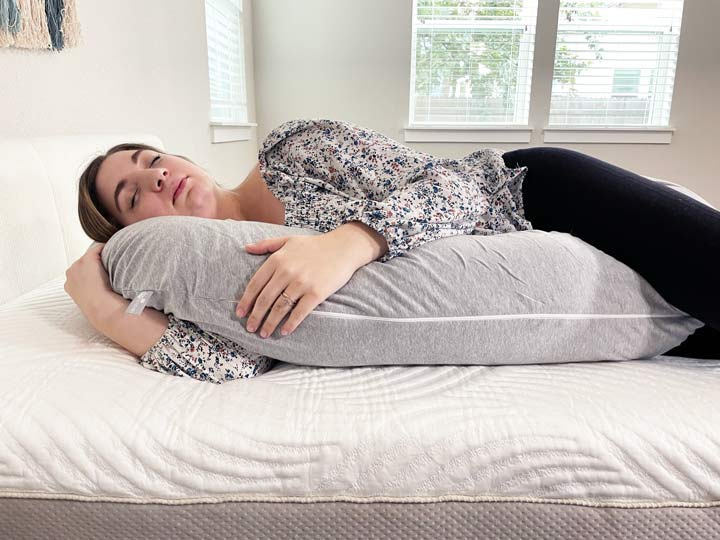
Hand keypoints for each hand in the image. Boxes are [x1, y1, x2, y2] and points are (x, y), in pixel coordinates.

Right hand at [64, 243, 113, 319]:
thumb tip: (99, 294)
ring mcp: (78, 265)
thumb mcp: (89, 301)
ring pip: (89, 257)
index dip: (89, 273)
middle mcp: (71, 273)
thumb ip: (90, 294)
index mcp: (69, 285)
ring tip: (109, 263)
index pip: (78, 273)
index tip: (99, 276)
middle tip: (106, 270)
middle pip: (82, 263)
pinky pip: (97, 249)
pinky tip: (112, 251)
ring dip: (98, 259)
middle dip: (92, 265)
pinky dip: (104, 249)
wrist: (100, 306)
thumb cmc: (98, 307)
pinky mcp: (88, 259)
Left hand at [237, 234, 360, 337]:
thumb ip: (266, 244)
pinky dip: (290, 324)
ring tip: (263, 333)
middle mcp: (287, 272)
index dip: (246, 301)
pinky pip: (300, 312)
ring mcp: (302, 283)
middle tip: (250, 328)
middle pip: (265, 299)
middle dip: (255, 316)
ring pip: (280, 308)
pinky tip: (284, 331)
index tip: (240, 313)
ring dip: (270, 323)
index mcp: (277, 260)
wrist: (343, 247)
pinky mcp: (316, 293)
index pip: (255, 284)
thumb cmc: (315, 245)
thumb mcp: (288, 240)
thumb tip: (245, 248)